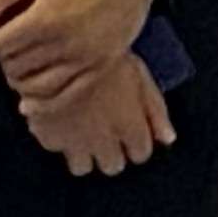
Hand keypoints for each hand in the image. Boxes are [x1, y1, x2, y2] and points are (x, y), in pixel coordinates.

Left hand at [0, 0, 161, 104]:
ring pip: (37, 87)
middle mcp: (66, 44)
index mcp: (46, 17)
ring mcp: (86, 59)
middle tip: (5, 43)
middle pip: (16, 66)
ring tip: (19, 65)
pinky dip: (45, 103)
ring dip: (20, 80)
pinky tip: (31, 101)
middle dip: (4, 56)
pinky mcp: (102, 66)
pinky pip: (67, 96)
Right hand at [22, 55, 175, 175]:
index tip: (131, 131)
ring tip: (82, 131)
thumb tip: (168, 137)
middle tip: (106, 131)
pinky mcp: (49, 138)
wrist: (65, 50)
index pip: (140, 154)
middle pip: (112, 165)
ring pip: (83, 166)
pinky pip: (57, 149)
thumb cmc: (104, 56)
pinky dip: (59, 138)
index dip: (137, 142)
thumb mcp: (141, 75)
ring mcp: (75, 142)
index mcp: (130, 127)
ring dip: (84, 152)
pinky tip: (61, 119)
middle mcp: (104, 142)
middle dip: (111, 151)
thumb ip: (156, 111)